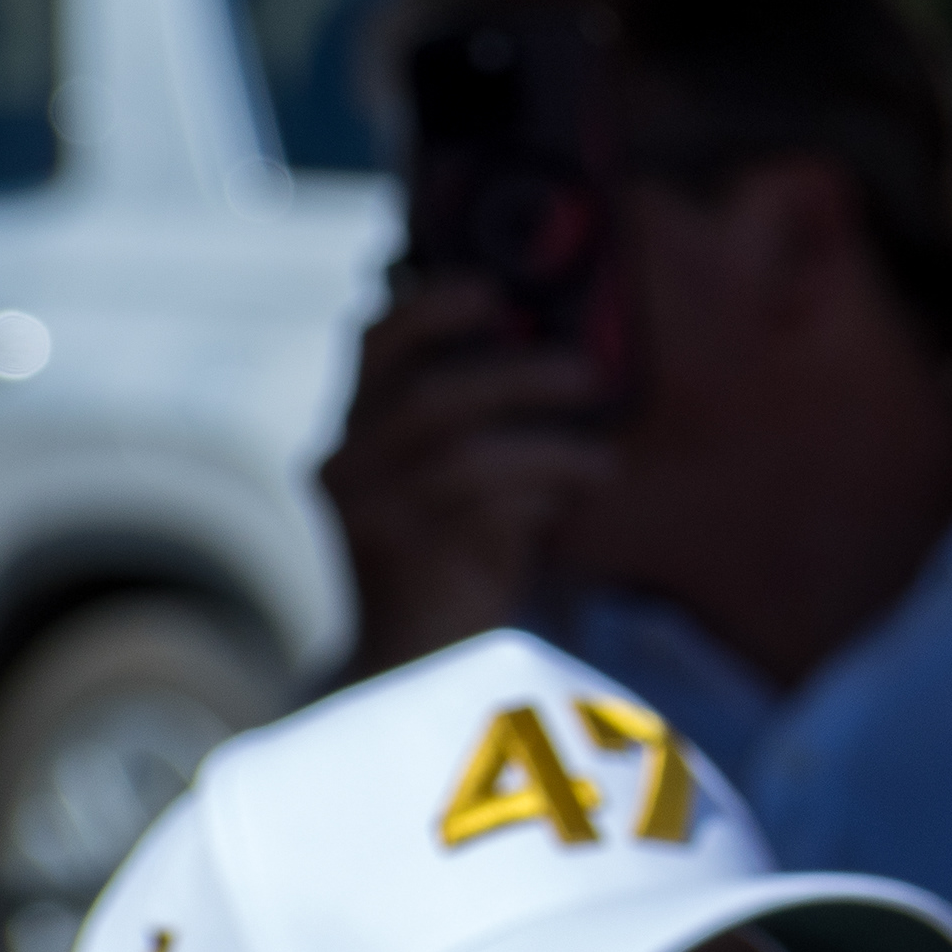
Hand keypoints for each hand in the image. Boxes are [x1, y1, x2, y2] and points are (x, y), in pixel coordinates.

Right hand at [318, 280, 618, 674]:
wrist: (414, 659)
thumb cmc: (455, 549)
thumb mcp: (455, 472)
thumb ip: (475, 415)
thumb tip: (555, 343)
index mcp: (357, 426)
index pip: (374, 341)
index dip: (431, 306)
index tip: (494, 292)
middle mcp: (347, 463)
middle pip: (431, 393)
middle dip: (520, 376)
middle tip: (591, 374)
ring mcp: (371, 513)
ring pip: (466, 453)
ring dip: (550, 445)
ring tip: (604, 457)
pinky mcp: (407, 561)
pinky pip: (486, 510)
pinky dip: (541, 496)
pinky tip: (572, 500)